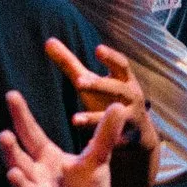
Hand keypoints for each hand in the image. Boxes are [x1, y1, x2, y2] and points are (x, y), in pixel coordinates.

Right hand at [0, 88, 131, 186]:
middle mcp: (39, 178)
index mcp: (47, 159)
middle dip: (11, 151)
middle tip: (3, 135)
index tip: (11, 94)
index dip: (21, 116)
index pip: (31, 135)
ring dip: (20, 184)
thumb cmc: (89, 185)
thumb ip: (105, 134)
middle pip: (21, 163)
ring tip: (13, 175)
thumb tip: (119, 105)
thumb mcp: (99, 156)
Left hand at [45, 37, 162, 162]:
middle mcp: (132, 97)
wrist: (138, 134)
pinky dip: (104, 143)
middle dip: (100, 85)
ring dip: (95, 118)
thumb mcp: (92, 83)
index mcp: (125, 81)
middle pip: (119, 89)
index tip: (97, 49)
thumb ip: (70, 64)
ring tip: (74, 120)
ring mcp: (132, 119)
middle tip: (79, 82)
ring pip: (117, 117)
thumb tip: (48, 41)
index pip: (121, 65)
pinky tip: (87, 144)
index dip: (110, 57)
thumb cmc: (108, 100)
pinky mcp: (129, 140)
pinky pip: (116, 141)